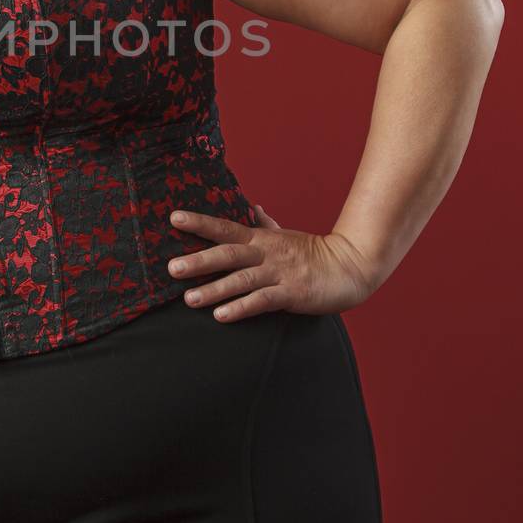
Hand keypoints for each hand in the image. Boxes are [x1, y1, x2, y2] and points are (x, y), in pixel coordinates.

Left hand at [166, 203, 380, 321]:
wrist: (351, 267)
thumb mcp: (286, 235)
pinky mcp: (291, 294)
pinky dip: (241, 308)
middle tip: (171, 268)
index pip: (224, 228)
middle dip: (198, 260)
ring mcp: (279, 273)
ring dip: (213, 290)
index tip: (174, 219)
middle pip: (227, 254)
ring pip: (241, 280)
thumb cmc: (315, 253)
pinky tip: (221, 316)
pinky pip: (262, 301)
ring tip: (189, 299)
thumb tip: (253, 207)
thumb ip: (266, 224)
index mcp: (262, 239)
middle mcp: (267, 253)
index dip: (199, 223)